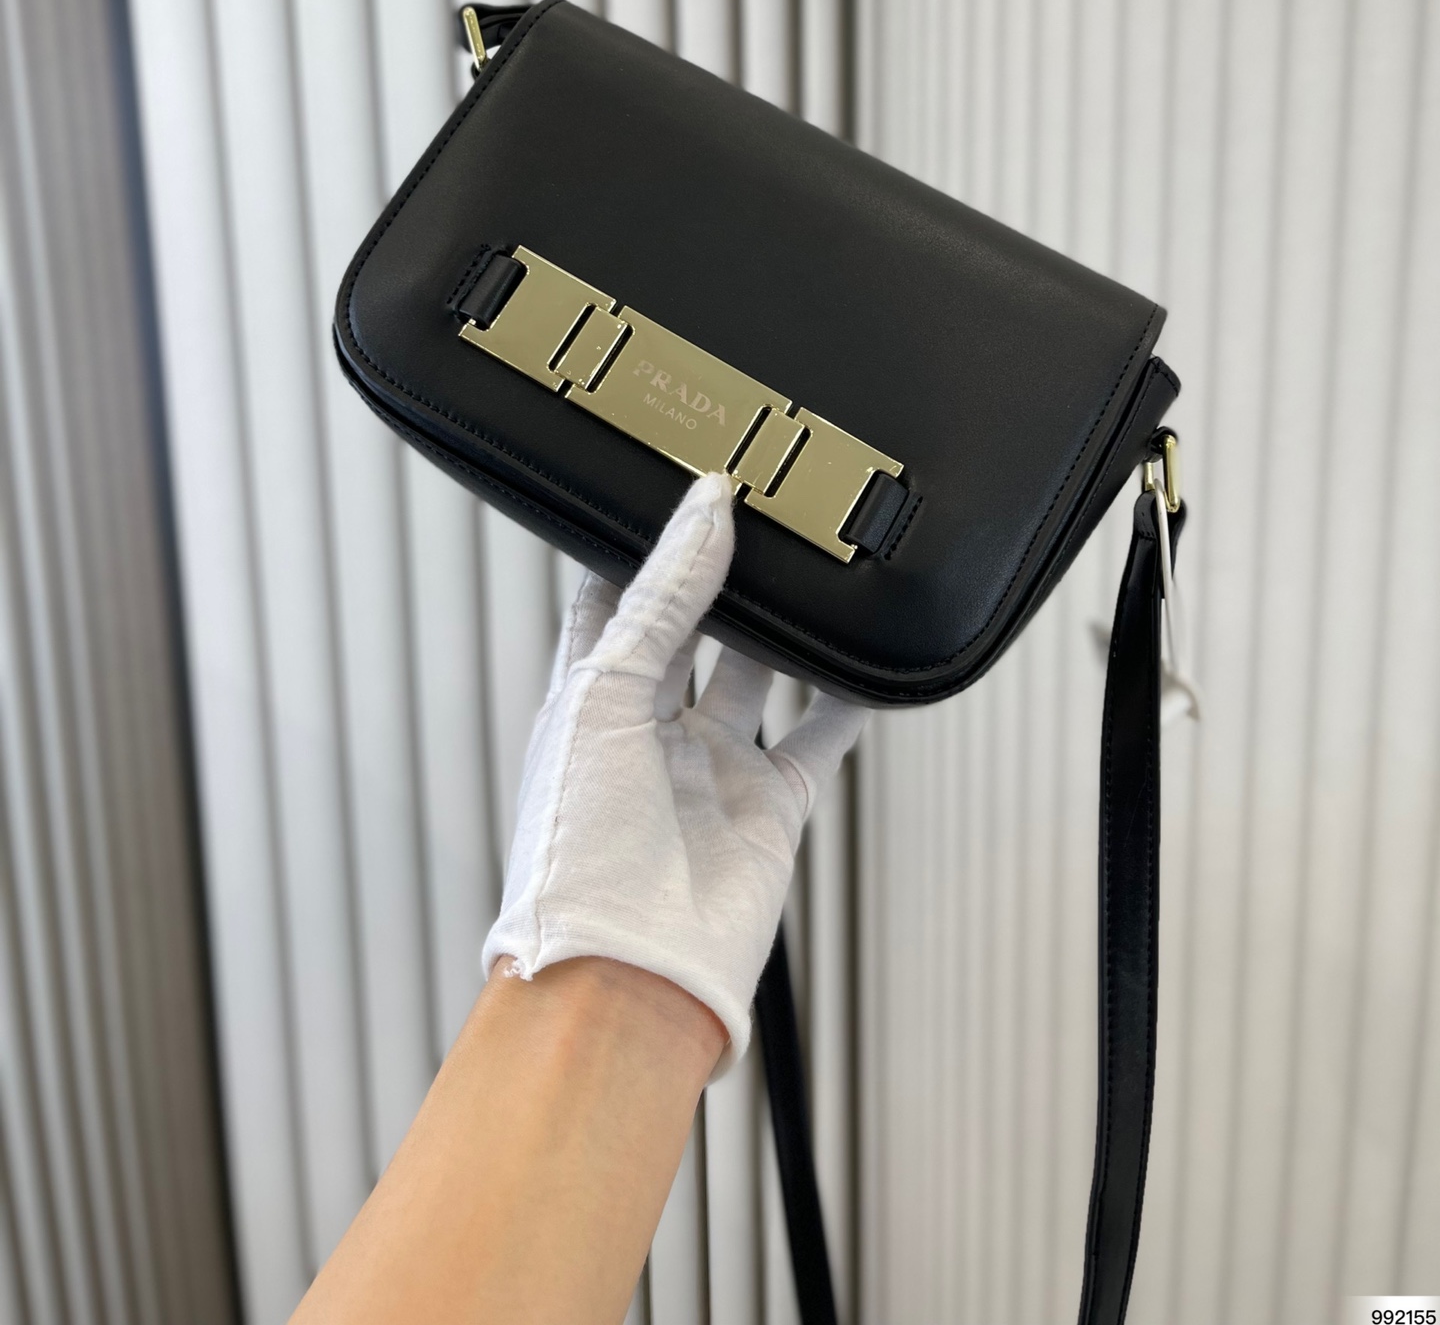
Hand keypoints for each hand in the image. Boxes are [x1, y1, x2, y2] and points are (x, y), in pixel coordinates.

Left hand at [482, 472, 867, 1067]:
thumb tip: (706, 508)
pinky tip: (869, 657)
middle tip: (762, 508)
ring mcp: (713, 764)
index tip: (681, 486)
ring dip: (782, 624)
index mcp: (588, 698)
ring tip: (811, 558)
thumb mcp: (607, 691)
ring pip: (757, 671)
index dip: (644, 545)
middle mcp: (649, 727)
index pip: (615, 600)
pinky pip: (819, 736)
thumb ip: (662, 599)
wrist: (627, 971)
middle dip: (721, 572)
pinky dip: (848, 698)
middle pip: (692, 627)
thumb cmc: (578, 847)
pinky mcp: (770, 804)